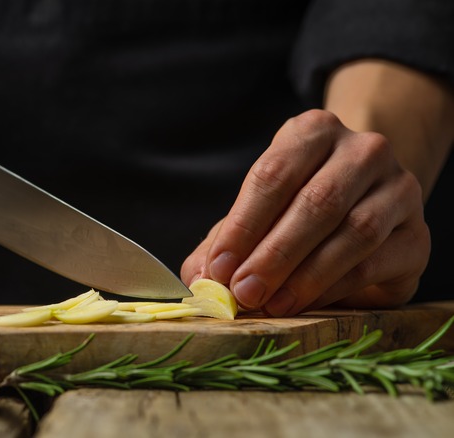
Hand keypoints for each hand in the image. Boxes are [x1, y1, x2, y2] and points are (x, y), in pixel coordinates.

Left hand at [181, 109, 429, 315]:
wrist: (363, 205)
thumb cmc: (293, 208)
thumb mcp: (253, 215)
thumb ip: (223, 243)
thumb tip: (200, 280)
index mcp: (313, 131)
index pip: (273, 175)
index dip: (243, 226)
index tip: (219, 267)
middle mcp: (363, 150)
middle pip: (317, 202)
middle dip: (274, 254)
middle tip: (244, 292)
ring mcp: (399, 189)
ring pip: (354, 232)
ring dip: (306, 275)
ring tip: (271, 304)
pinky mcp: (418, 235)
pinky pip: (377, 263)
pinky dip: (335, 288)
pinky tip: (305, 304)